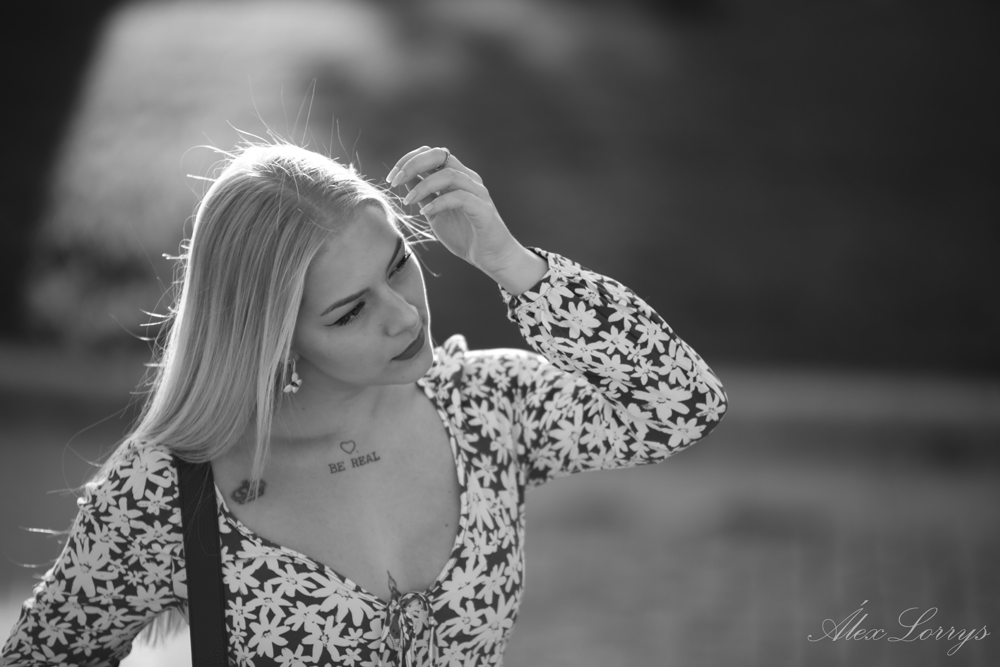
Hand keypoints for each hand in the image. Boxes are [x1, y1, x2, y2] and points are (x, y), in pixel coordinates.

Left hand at [386, 146, 521, 275]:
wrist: (491, 258)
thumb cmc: (464, 236)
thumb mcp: (435, 213)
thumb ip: (423, 195)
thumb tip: (403, 179)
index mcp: (457, 177)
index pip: (432, 154)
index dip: (409, 159)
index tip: (391, 178)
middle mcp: (468, 179)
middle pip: (440, 155)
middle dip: (413, 164)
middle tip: (395, 181)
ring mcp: (478, 193)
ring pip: (449, 174)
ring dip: (423, 185)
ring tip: (407, 201)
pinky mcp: (483, 210)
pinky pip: (460, 198)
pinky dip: (439, 202)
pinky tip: (425, 212)